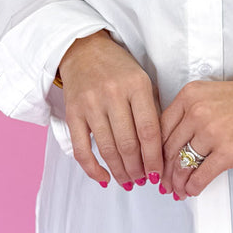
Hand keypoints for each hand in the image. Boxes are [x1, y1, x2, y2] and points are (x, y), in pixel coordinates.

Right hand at [57, 31, 163, 189]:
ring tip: (128, 181)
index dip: (154, 158)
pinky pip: (81, 149)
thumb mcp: (144, 82)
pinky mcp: (72, 113)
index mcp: (137, 86)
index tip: (158, 173)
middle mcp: (113, 94)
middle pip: (128, 144)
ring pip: (107, 149)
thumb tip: (160, 152)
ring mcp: (90, 104)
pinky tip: (104, 177)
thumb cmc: (119, 69)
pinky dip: (92, 168)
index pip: (149, 131)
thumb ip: (152, 112)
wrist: (84, 50)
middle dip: (138, 169)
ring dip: (119, 171)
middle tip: (143, 180)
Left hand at [160, 76, 232, 198]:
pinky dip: (193, 186)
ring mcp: (211, 133)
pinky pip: (201, 175)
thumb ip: (189, 113)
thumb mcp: (209, 94)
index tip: (155, 162)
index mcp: (189, 96)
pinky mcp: (227, 152)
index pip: (161, 128)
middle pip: (169, 149)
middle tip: (163, 182)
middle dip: (165, 170)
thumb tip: (173, 143)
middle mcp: (197, 113)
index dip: (155, 150)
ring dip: (177, 182)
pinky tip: (192, 190)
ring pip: (183, 164)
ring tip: (177, 190)